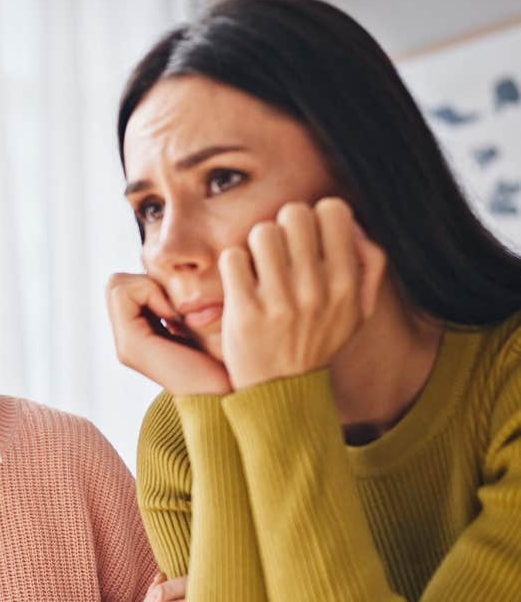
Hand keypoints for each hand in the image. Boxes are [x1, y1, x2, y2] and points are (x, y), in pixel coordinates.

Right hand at [106, 273, 231, 395]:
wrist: (231, 392)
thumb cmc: (228, 358)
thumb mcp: (201, 321)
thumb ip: (180, 302)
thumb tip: (170, 270)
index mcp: (140, 335)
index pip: (125, 284)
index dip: (152, 282)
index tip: (181, 306)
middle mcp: (127, 340)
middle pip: (115, 282)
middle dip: (146, 282)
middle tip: (176, 307)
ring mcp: (125, 344)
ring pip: (116, 284)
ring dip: (149, 287)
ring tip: (176, 314)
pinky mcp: (130, 345)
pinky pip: (124, 293)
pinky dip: (150, 293)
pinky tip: (174, 317)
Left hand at [218, 198, 386, 389]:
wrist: (281, 392)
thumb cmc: (316, 343)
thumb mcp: (358, 311)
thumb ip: (369, 263)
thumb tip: (353, 223)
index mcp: (346, 284)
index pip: (332, 209)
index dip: (316, 217)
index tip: (307, 239)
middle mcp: (316, 290)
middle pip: (294, 213)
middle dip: (283, 227)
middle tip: (279, 253)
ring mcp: (279, 301)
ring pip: (262, 232)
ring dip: (257, 247)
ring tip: (260, 270)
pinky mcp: (244, 311)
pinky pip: (233, 257)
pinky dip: (234, 267)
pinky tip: (242, 284)